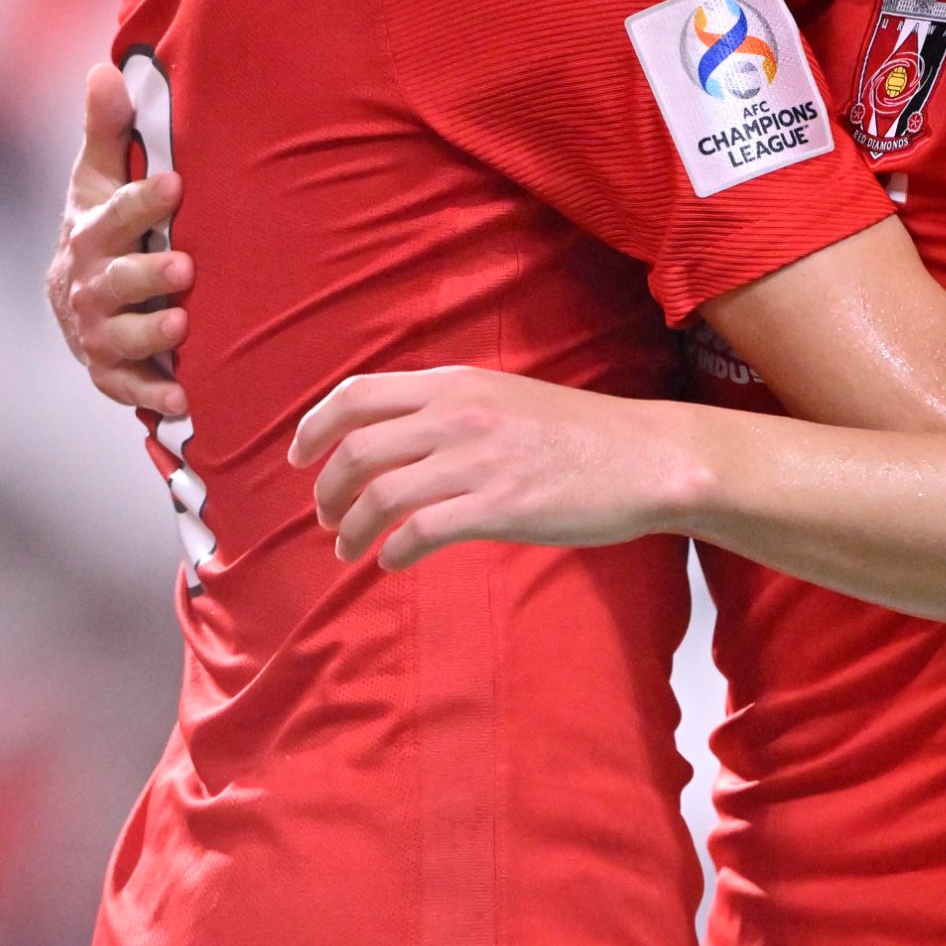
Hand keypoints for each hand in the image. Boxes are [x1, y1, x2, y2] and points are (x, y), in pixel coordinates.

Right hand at [50, 62, 189, 418]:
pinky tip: (182, 398)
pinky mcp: (108, 370)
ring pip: (118, 336)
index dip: (141, 201)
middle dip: (146, 276)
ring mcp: (95, 331)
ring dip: (150, 335)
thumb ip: (106, 129)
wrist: (73, 299)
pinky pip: (125, 387)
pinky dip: (151, 394)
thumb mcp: (97, 178)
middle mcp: (87, 284)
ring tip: (182, 327)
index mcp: (89, 233)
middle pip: (114, 281)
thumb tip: (104, 70)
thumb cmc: (100, 226)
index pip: (113, 213)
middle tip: (184, 268)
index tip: (175, 184)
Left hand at [292, 366, 700, 567]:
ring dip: (353, 529)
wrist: (645, 458)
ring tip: (349, 548)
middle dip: (327, 490)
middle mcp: (458, 415)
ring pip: (380, 496)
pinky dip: (394, 551)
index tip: (300, 460)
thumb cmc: (577, 435)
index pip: (358, 395)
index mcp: (455, 384)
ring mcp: (478, 461)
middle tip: (326, 518)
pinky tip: (394, 562)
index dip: (315, 428)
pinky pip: (422, 533)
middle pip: (357, 451)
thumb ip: (449, 408)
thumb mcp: (504, 397)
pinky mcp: (500, 507)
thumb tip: (395, 437)